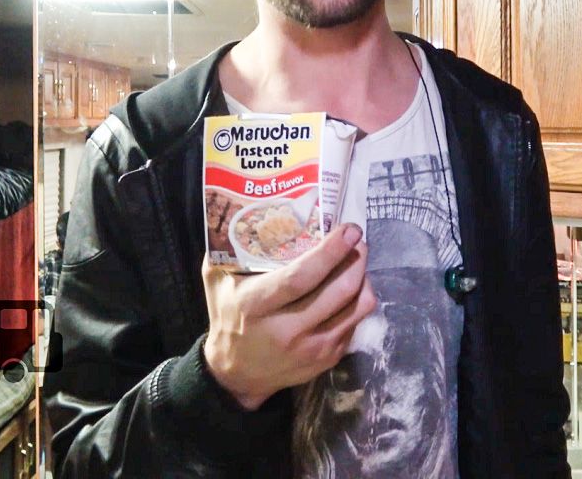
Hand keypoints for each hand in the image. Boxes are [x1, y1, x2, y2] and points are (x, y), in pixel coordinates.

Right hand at [201, 223, 376, 409]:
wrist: (237, 373)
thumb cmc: (227, 316)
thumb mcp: (217, 282)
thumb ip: (228, 247)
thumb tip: (243, 206)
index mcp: (256, 306)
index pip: (301, 277)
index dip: (330, 252)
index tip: (348, 230)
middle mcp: (286, 330)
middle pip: (337, 291)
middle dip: (356, 260)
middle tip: (359, 239)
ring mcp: (311, 348)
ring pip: (355, 308)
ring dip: (363, 279)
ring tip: (358, 260)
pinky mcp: (327, 359)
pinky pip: (355, 323)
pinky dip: (358, 301)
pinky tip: (351, 287)